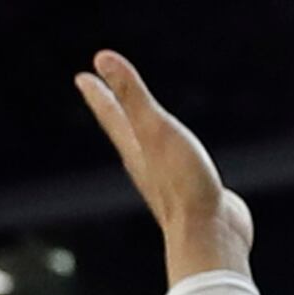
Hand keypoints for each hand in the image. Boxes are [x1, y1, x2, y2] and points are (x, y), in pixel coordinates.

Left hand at [75, 46, 250, 283]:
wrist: (210, 236)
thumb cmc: (183, 183)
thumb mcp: (155, 129)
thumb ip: (132, 94)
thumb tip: (101, 58)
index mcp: (135, 150)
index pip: (111, 115)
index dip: (98, 94)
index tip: (83, 78)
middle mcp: (147, 167)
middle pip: (124, 133)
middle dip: (113, 112)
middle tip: (100, 95)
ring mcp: (170, 183)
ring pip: (150, 153)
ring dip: (142, 136)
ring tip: (140, 128)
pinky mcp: (193, 195)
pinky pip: (178, 168)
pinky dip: (174, 156)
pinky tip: (181, 160)